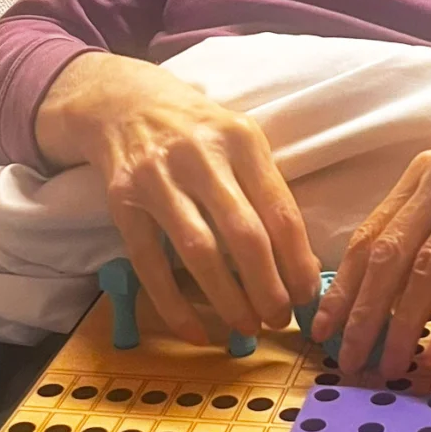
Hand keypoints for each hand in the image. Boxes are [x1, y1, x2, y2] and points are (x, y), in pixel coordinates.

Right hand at [36, 52, 319, 344]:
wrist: (122, 101)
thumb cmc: (196, 130)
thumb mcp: (238, 140)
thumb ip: (265, 190)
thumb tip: (299, 263)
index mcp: (242, 139)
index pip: (280, 211)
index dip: (298, 262)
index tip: (308, 296)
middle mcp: (201, 155)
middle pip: (245, 235)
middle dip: (267, 288)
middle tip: (279, 320)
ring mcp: (158, 177)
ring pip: (199, 252)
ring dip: (228, 299)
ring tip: (247, 328)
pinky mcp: (122, 200)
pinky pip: (149, 263)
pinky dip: (174, 305)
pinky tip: (196, 331)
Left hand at [311, 116, 430, 377]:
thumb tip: (390, 294)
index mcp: (426, 171)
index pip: (370, 234)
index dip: (343, 286)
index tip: (324, 329)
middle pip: (388, 253)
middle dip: (363, 313)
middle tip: (350, 360)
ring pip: (427, 267)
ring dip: (403, 324)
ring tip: (390, 365)